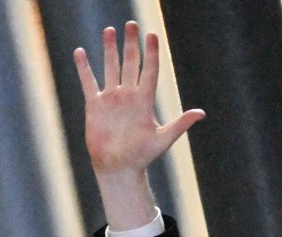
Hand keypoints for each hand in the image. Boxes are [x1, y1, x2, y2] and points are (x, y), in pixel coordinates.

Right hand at [73, 22, 204, 227]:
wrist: (118, 167)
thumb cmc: (141, 156)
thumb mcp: (163, 139)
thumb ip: (180, 124)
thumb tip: (201, 113)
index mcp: (144, 101)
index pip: (149, 71)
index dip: (151, 53)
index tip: (152, 35)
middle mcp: (128, 96)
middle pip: (130, 64)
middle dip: (131, 44)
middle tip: (131, 24)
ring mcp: (111, 99)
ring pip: (111, 68)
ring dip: (110, 49)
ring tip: (109, 30)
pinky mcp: (95, 105)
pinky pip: (88, 82)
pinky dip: (84, 68)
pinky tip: (80, 52)